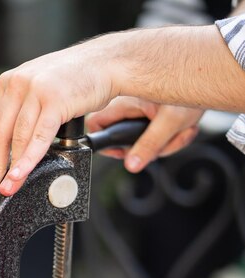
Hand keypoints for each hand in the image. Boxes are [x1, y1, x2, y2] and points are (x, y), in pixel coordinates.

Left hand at [0, 38, 119, 196]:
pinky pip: (39, 137)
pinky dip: (28, 159)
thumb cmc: (74, 80)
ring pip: (17, 138)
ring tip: (7, 188)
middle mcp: (18, 84)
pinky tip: (21, 174)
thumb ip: (14, 113)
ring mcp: (35, 91)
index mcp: (9, 83)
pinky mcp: (54, 100)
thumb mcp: (36, 92)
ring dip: (11, 168)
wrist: (105, 63)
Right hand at [86, 97, 203, 172]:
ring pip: (143, 139)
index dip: (104, 142)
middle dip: (146, 147)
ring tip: (181, 131)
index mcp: (125, 100)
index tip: (121, 152)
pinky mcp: (152, 111)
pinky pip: (154, 134)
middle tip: (163, 144)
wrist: (214, 78)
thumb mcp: (170, 123)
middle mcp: (130, 103)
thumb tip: (131, 165)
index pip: (97, 124)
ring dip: (164, 143)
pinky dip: (170, 136)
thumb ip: (149, 146)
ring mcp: (141, 108)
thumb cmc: (193, 90)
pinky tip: (183, 128)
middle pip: (124, 138)